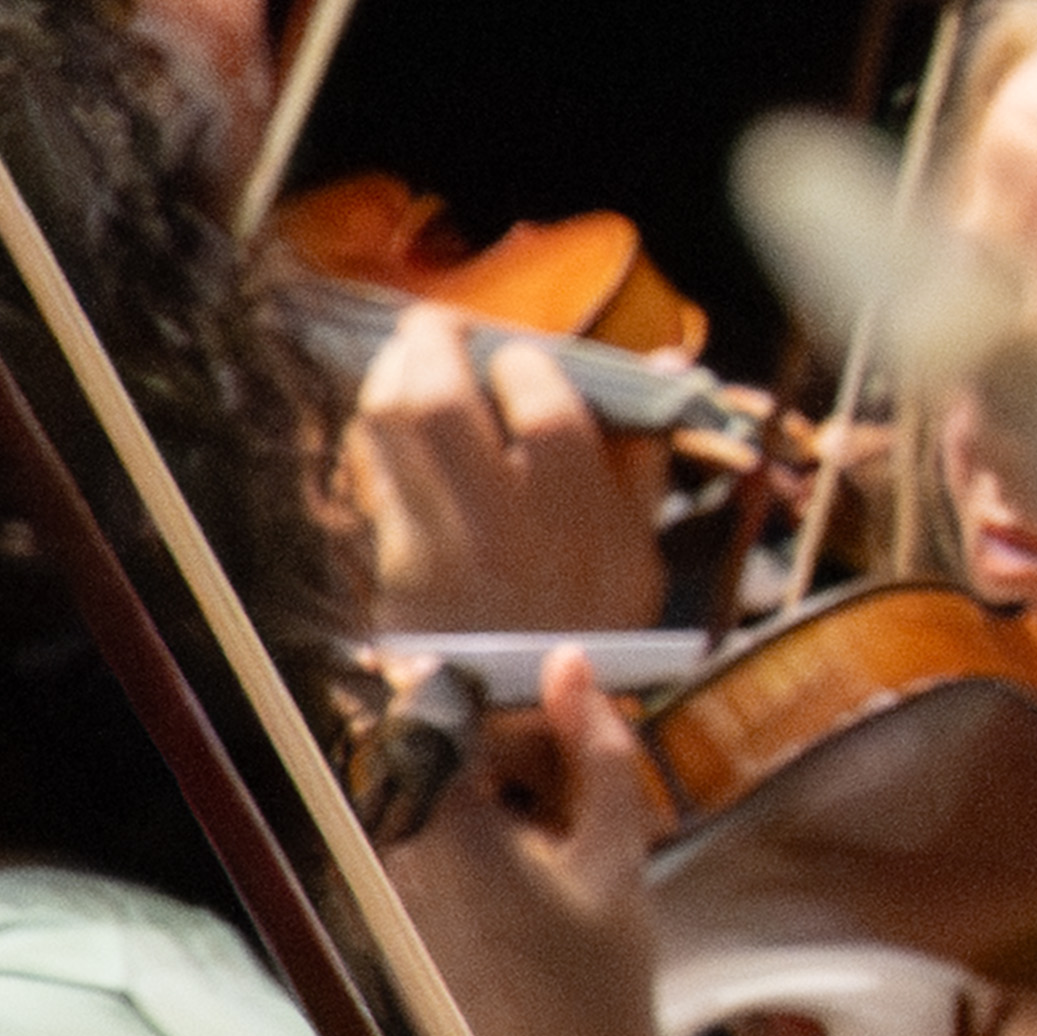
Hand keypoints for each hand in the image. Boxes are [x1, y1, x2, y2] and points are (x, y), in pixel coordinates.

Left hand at [352, 303, 673, 633]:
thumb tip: (668, 356)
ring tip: (410, 358)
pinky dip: (373, 430)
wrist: (522, 711)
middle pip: (439, 404)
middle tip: (443, 324)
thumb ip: (645, 449)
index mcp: (584, 523)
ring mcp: (440, 549)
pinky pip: (368, 468)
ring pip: (388, 427)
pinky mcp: (393, 563)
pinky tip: (392, 420)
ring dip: (390, 372)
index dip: (524, 362)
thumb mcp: (639, 543)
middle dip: (433, 341)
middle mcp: (507, 533)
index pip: (544, 413)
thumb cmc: (589, 616)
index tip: (522, 359)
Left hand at [372, 664, 750, 1035]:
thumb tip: (572, 668)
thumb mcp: (617, 856)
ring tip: (571, 823)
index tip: (548, 677)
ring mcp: (386, 885)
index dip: (494, 679)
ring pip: (430, 787)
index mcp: (445, 827)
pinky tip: (543, 867)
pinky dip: (482, 828)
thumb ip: (597, 749)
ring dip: (499, 782)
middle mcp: (394, 850)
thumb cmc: (597, 988)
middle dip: (506, 733)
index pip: (435, 700)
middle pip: (431, 742)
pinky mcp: (393, 914)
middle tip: (582, 756)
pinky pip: (425, 835)